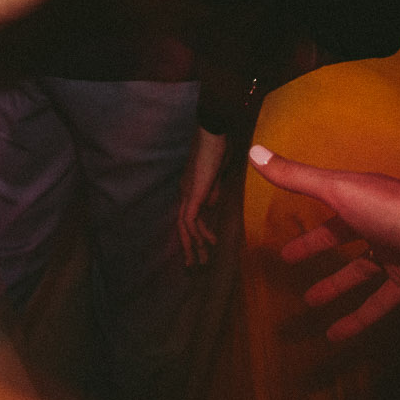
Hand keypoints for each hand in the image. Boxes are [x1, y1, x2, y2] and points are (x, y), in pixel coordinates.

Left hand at [177, 127, 227, 266]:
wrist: (213, 134)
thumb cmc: (217, 149)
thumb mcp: (217, 176)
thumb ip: (213, 192)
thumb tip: (211, 207)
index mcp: (189, 190)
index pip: (187, 218)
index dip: (192, 236)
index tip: (200, 250)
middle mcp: (184, 193)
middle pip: (182, 226)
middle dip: (189, 248)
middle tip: (195, 266)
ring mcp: (187, 193)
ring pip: (185, 227)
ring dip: (194, 246)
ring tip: (204, 261)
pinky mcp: (193, 193)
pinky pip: (192, 218)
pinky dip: (201, 233)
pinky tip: (210, 242)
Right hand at [247, 147, 399, 341]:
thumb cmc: (394, 209)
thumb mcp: (339, 190)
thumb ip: (297, 177)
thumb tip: (253, 152)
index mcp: (360, 198)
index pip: (327, 209)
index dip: (304, 221)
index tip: (284, 233)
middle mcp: (376, 223)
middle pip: (342, 237)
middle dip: (317, 250)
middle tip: (289, 266)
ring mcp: (394, 252)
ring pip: (359, 272)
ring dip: (335, 286)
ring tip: (308, 304)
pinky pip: (380, 301)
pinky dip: (358, 318)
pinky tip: (336, 335)